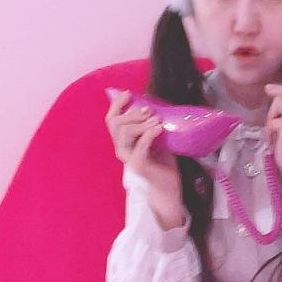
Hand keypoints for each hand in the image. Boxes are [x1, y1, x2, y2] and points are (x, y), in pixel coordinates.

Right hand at [105, 91, 185, 228]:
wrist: (169, 187)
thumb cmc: (163, 164)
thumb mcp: (156, 139)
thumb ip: (150, 126)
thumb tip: (153, 105)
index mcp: (123, 141)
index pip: (111, 120)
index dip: (117, 104)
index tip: (128, 93)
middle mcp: (122, 149)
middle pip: (116, 123)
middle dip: (132, 113)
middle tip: (149, 111)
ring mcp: (128, 158)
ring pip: (125, 132)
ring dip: (141, 122)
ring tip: (156, 121)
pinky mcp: (138, 165)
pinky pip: (140, 144)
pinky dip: (149, 133)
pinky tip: (159, 128)